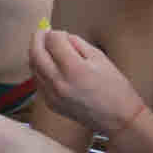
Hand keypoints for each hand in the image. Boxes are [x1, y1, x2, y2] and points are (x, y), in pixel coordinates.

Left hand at [29, 29, 144, 135]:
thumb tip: (61, 36)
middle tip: (42, 32)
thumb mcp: (101, 59)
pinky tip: (47, 65)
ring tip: (44, 47)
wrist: (119, 120)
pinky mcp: (51, 104)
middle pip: (36, 53)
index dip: (55, 33)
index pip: (53, 41)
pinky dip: (39, 69)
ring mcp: (52, 95)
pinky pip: (37, 81)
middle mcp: (58, 82)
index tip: (59, 32)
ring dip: (36, 53)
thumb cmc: (115, 88)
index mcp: (74, 69)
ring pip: (33, 67)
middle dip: (37, 38)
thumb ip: (78, 44)